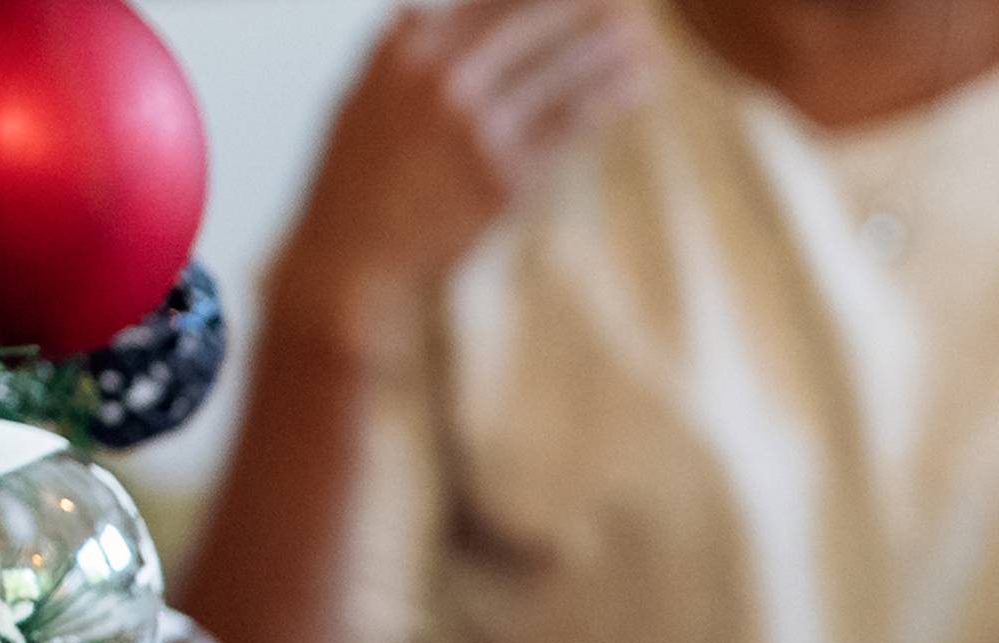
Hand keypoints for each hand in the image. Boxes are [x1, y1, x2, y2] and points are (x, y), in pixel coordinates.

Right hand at [269, 0, 655, 335]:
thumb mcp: (360, 97)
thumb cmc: (356, 183)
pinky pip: (568, 128)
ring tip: (646, 38)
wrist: (352, 261)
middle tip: (628, 4)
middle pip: (528, 20)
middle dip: (581, 5)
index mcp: (407, 51)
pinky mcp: (504, 177)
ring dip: (608, 49)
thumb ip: (397, 49)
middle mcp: (443, 79)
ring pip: (559, 72)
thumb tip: (420, 9)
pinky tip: (637, 84)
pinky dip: (608, 100)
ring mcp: (476, 127)